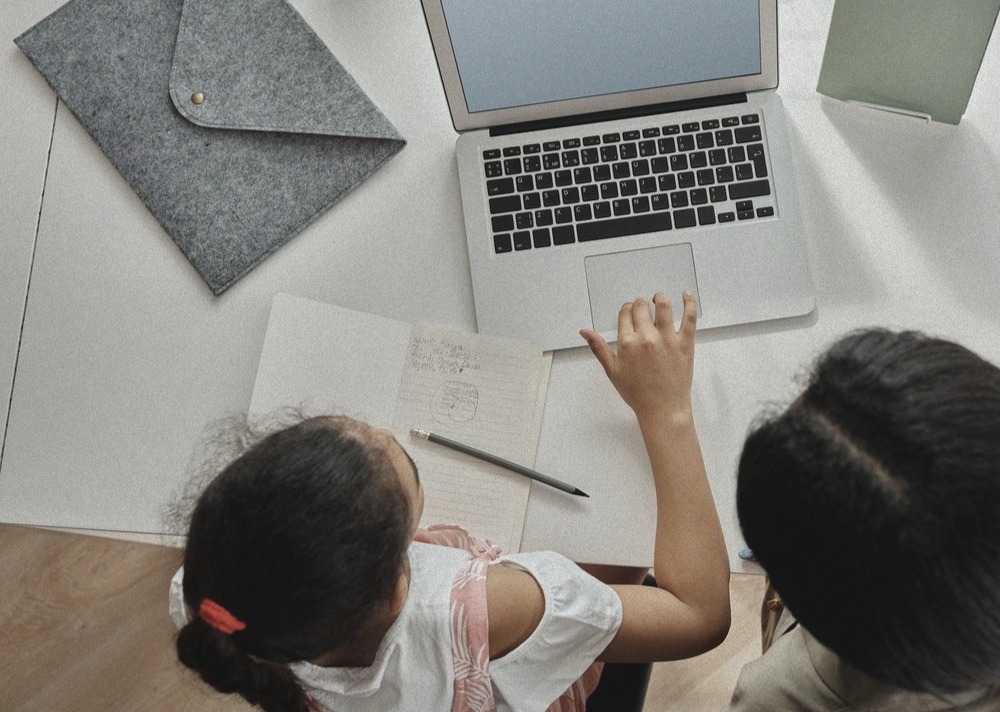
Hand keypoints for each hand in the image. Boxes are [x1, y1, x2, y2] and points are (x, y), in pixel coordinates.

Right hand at [580, 292, 696, 421]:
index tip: (629, 313)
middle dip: (640, 304)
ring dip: (660, 298)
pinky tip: (686, 294)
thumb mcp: (612, 371)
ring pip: (664, 305)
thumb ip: (598, 348)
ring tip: (659, 300)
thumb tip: (585, 331)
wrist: (663, 409)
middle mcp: (646, 337)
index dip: (626, 310)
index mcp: (627, 343)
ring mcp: (667, 339)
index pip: (625, 313)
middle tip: (643, 310)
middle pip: (641, 306)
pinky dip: (689, 302)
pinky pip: (689, 317)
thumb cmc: (637, 393)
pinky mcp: (685, 343)